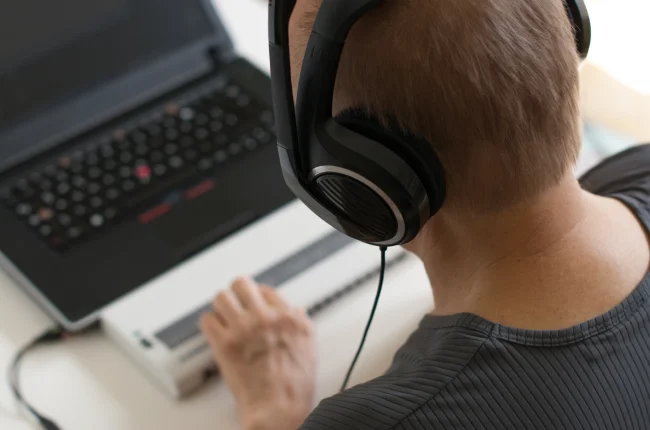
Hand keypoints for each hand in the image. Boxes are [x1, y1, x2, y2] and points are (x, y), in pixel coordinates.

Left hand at [200, 277, 316, 429]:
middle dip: (237, 293)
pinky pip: (207, 320)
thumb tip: (293, 313)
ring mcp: (243, 329)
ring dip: (221, 306)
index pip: (267, 291)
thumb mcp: (308, 346)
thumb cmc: (293, 385)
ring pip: (221, 298)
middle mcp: (265, 318)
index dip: (258, 295)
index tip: (254, 301)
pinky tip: (215, 330)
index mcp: (288, 318)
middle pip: (242, 285)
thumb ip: (299, 324)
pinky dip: (209, 324)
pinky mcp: (224, 344)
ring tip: (223, 314)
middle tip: (236, 301)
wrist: (278, 407)